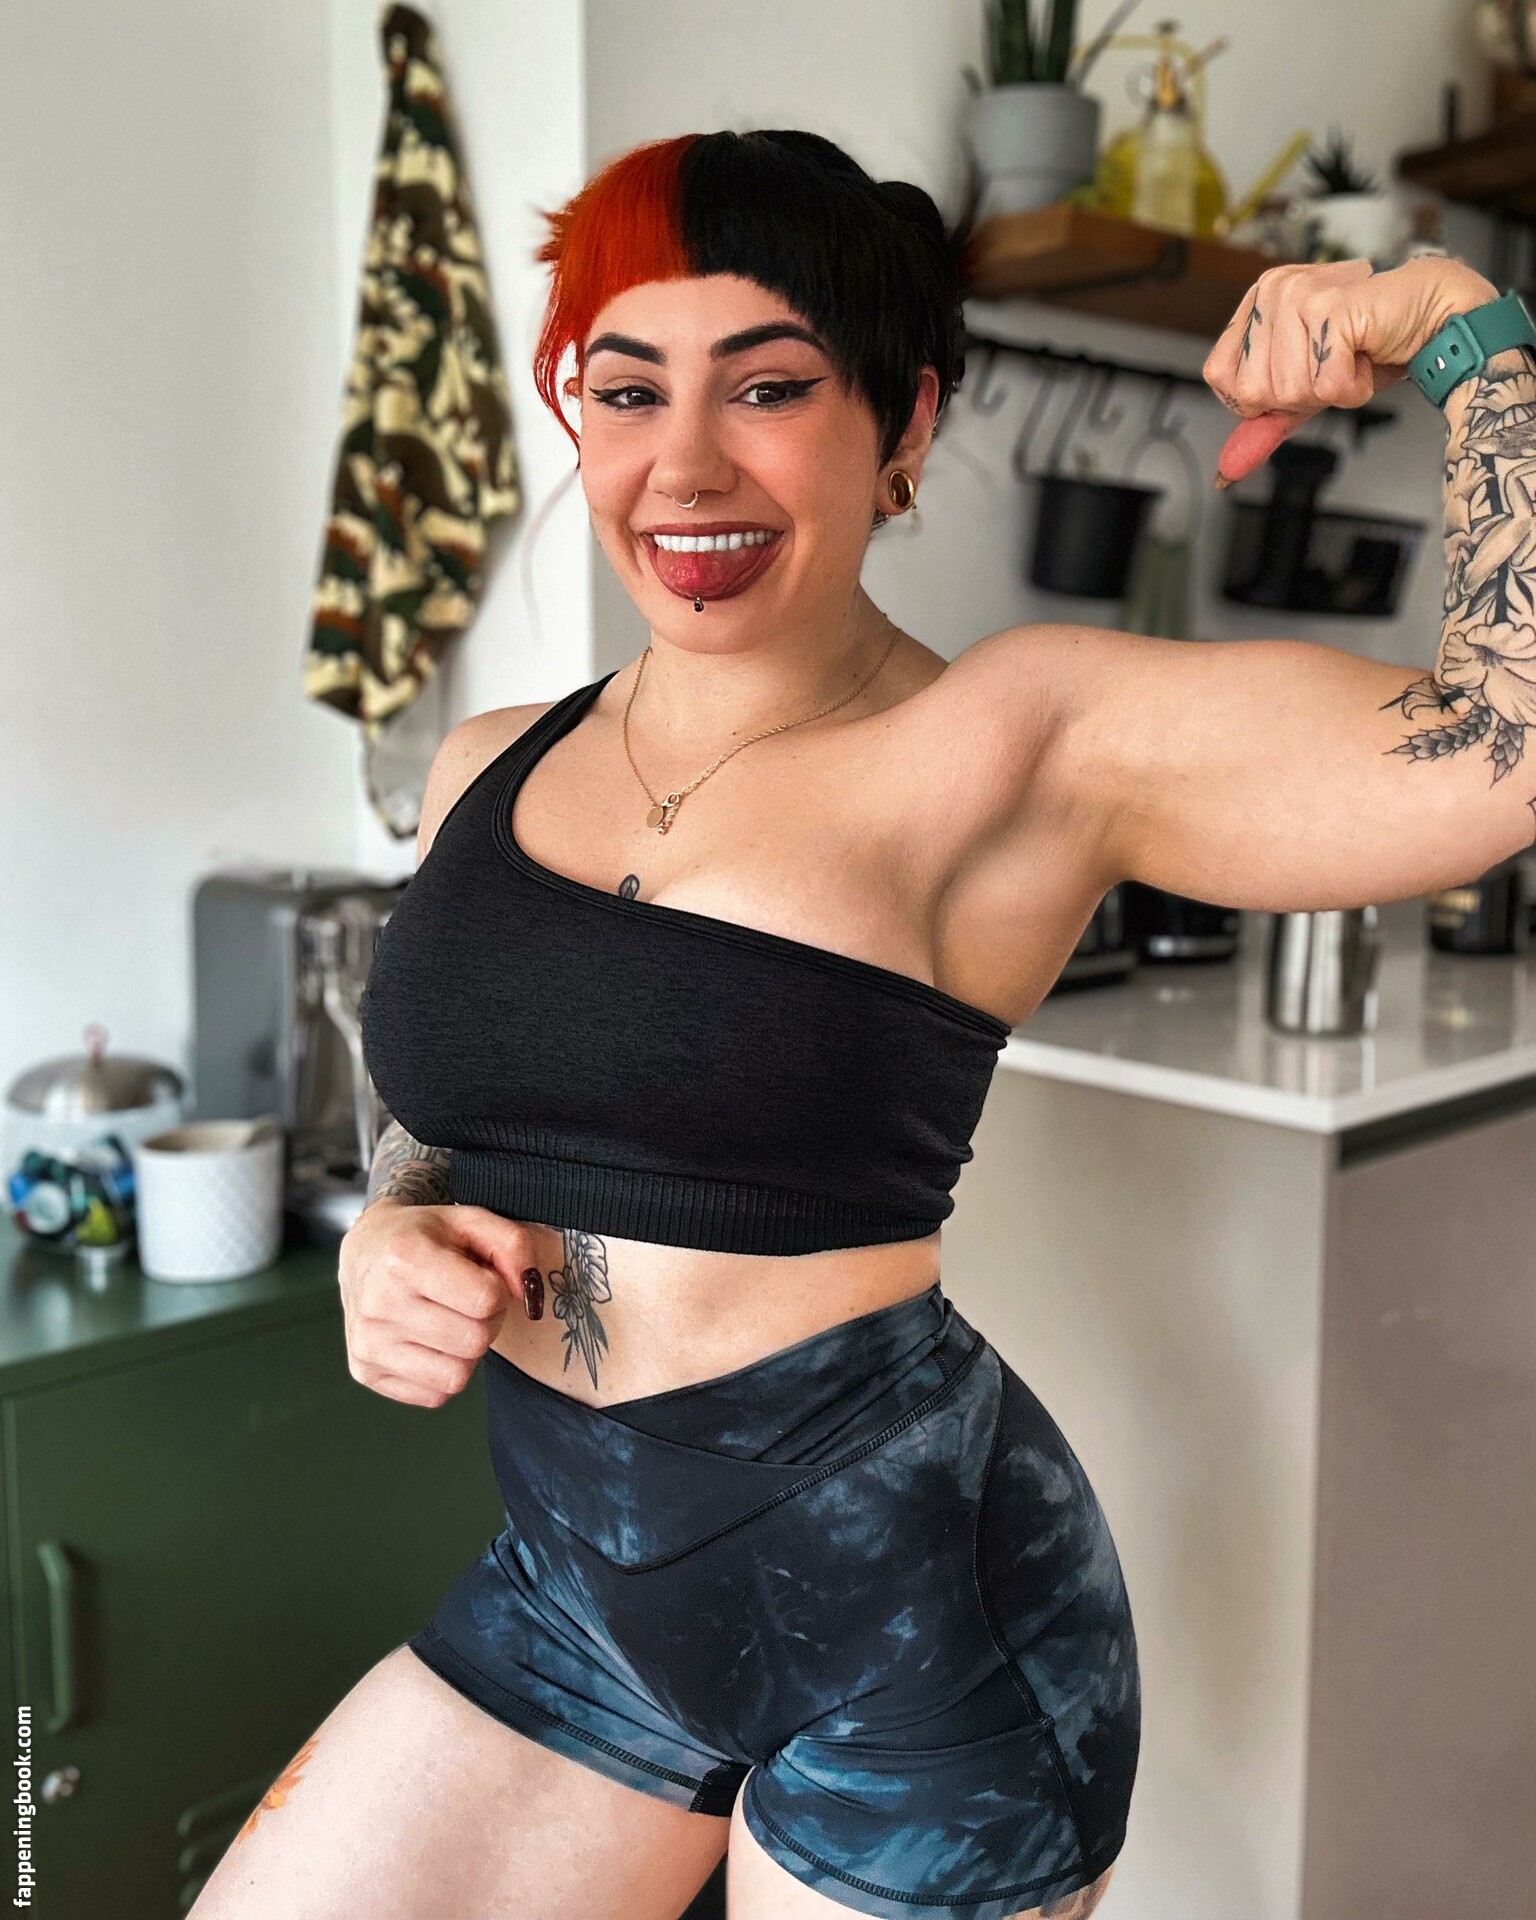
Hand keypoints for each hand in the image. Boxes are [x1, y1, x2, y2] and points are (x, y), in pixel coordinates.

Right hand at [338, 1200, 543, 1408]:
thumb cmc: (423, 1237)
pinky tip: (430, 1341)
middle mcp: (378, 1303)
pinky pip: (435, 1395)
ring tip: (450, 1321)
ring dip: (466, 1351)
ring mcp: (367, 1343)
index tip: (481, 1279)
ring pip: (457, 1376)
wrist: (364, 1252)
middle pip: (475, 1341)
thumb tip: (528, 1293)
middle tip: (469, 1303)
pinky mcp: (365, 1372)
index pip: (486, 1300)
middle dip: (486, 1322)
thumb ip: (513, 1245)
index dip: (497, 1291)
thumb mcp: (471, 1220)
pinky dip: (443, 1372)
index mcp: (404, 1257)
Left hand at [1202, 256, 1499, 485]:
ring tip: (1351, 359)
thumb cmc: (1371, 346)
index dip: (1256, 399)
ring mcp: (1298, 295)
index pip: (1220, 376)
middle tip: (1331, 367)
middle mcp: (1272, 292)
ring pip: (1288, 391)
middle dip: (1298, 398)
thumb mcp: (1306, 389)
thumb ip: (1265, 423)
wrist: (1429, 316)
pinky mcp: (1330, 308)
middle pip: (1251, 392)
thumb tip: (1228, 469)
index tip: (1295, 381)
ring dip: (1329, 393)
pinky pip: (1326, 388)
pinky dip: (1354, 390)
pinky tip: (1367, 357)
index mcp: (1257, 303)